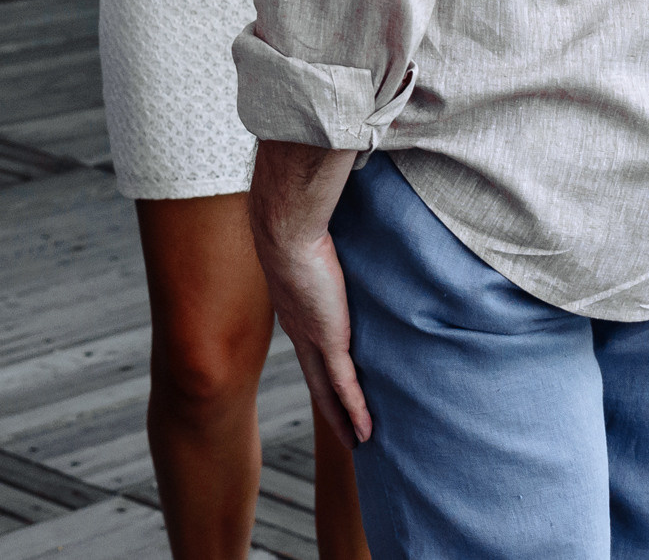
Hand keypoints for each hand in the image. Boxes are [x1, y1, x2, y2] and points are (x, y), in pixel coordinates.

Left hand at [248, 142, 370, 448]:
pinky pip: (344, 385)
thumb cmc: (296, 219)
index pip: (312, 347)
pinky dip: (355, 411)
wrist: (282, 223)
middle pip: (318, 380)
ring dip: (344, 419)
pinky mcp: (328, 339)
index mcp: (297, 306)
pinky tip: (366, 434)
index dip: (323, 372)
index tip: (334, 388)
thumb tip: (334, 205)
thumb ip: (327, 229)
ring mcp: (313, 337)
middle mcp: (301, 328)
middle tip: (347, 432)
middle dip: (332, 407)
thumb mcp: (312, 232)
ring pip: (330, 390)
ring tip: (359, 444)